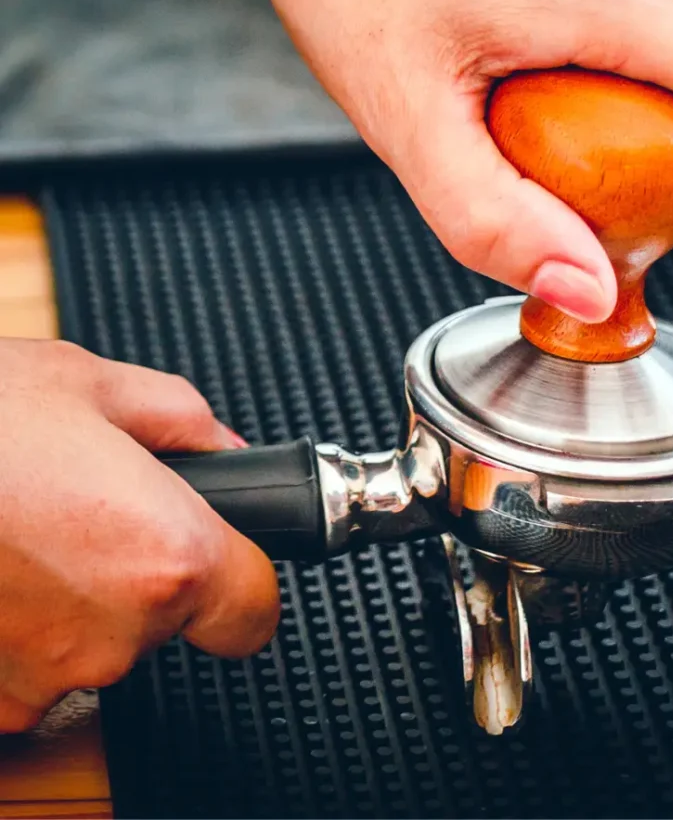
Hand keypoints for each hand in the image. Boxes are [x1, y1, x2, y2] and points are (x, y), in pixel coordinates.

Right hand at [0, 339, 278, 732]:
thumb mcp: (92, 385)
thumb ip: (183, 422)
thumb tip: (223, 448)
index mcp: (165, 558)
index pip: (254, 612)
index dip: (243, 576)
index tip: (226, 554)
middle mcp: (110, 637)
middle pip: (168, 621)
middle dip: (142, 569)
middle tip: (89, 508)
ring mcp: (35, 681)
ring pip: (92, 646)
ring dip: (72, 599)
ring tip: (22, 530)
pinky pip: (24, 670)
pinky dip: (14, 627)